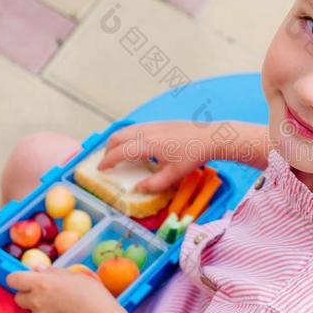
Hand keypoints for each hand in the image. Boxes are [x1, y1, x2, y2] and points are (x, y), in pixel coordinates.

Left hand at [6, 268, 141, 312]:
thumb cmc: (93, 295)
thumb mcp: (77, 276)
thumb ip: (54, 272)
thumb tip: (39, 269)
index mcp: (42, 283)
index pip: (13, 279)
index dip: (19, 278)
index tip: (27, 279)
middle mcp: (36, 301)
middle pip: (19, 297)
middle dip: (29, 295)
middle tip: (47, 293)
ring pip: (32, 312)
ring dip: (41, 308)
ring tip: (63, 307)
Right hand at [98, 121, 218, 192]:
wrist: (211, 137)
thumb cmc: (193, 155)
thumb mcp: (174, 175)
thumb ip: (154, 184)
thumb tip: (138, 189)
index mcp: (147, 144)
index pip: (120, 151)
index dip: (107, 161)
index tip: (100, 169)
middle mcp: (147, 131)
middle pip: (118, 137)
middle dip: (108, 149)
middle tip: (105, 162)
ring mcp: (153, 124)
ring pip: (127, 130)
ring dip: (118, 141)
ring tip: (117, 154)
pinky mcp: (160, 123)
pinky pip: (137, 128)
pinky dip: (128, 136)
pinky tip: (136, 147)